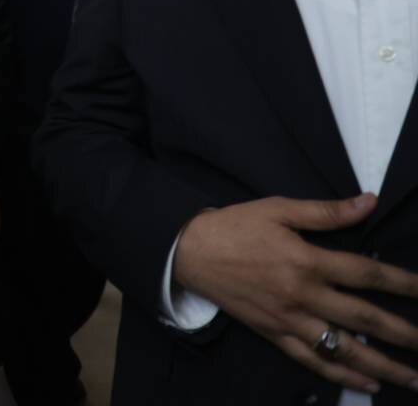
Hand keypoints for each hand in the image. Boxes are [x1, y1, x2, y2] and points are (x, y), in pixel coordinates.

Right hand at [173, 194, 417, 393]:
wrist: (190, 252)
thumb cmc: (235, 226)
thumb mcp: (278, 209)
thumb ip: (326, 211)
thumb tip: (369, 202)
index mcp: (306, 261)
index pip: (366, 274)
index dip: (403, 284)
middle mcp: (303, 295)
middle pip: (364, 319)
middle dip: (404, 334)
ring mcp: (289, 320)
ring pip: (343, 349)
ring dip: (383, 366)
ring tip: (413, 377)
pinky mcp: (274, 334)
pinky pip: (313, 360)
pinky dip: (342, 374)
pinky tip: (368, 382)